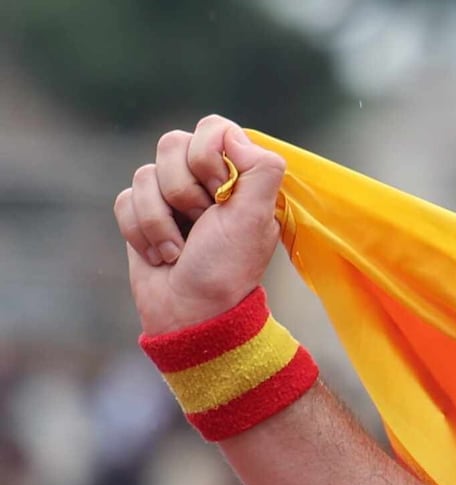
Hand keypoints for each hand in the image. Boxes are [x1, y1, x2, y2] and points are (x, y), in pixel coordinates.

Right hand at [114, 115, 285, 335]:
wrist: (192, 313)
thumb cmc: (227, 269)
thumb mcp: (254, 220)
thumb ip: (261, 171)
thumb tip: (234, 136)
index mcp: (239, 177)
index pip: (213, 128)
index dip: (208, 156)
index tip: (220, 193)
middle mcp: (205, 180)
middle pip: (172, 144)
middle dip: (183, 191)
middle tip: (202, 224)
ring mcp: (170, 195)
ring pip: (143, 174)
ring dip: (160, 220)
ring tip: (181, 250)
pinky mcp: (141, 213)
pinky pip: (124, 199)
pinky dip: (140, 232)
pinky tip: (161, 256)